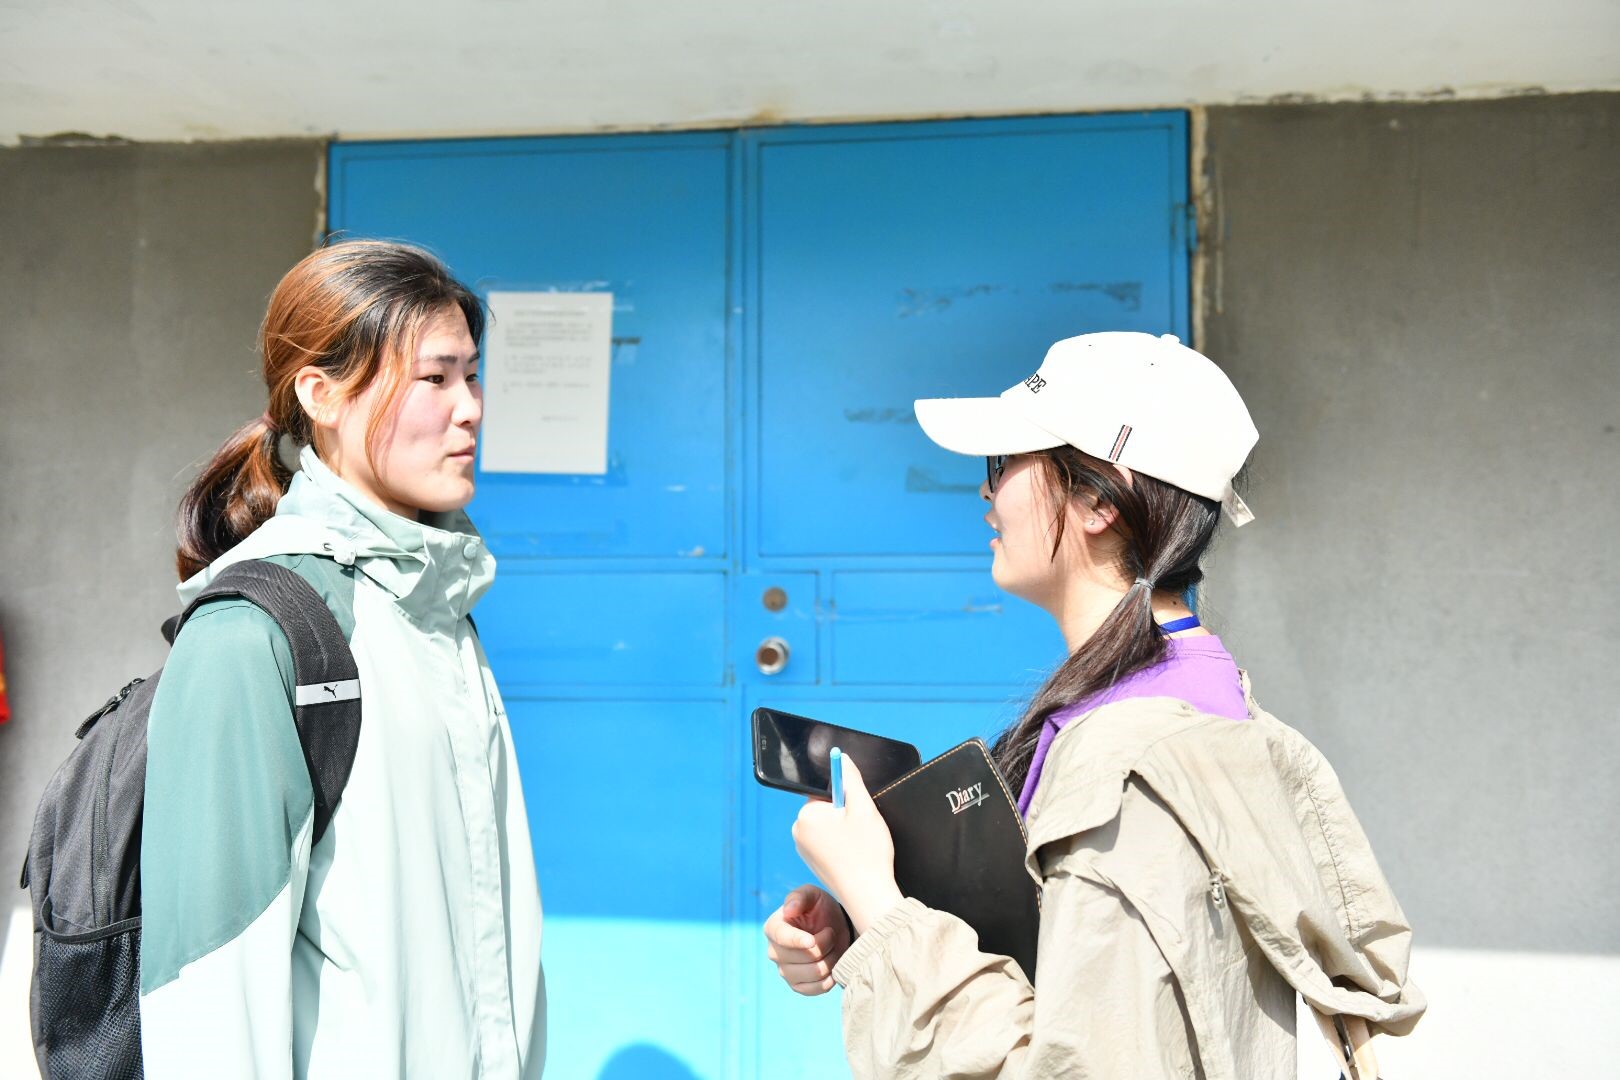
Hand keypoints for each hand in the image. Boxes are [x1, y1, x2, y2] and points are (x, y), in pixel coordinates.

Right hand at [763, 884, 850, 995]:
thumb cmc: (820, 908)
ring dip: (831, 959)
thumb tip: (788, 910)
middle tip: (830, 933)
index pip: (781, 938)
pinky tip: (832, 964)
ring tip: (832, 947)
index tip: (812, 941)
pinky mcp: (798, 986)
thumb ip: (800, 897)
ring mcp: (785, 972)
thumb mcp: (813, 895)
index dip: (797, 941)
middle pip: (804, 957)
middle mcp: (774, 952)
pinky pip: (817, 988)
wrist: (835, 928)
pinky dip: (830, 978)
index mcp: (773, 928)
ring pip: (814, 973)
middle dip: (825, 944)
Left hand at [791, 755, 903, 933]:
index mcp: (806, 815)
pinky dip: (843, 846)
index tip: (857, 814)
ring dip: (846, 830)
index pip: (826, 791)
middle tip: (861, 830)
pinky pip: (828, 843)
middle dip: (846, 814)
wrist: (868, 897)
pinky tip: (854, 857)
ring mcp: (804, 850)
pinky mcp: (813, 864)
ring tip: (859, 846)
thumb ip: (850, 778)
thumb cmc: (867, 852)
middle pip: (827, 808)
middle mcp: (798, 832)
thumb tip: (840, 758)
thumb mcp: (863, 807)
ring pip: (829, 826)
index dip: (847, 799)